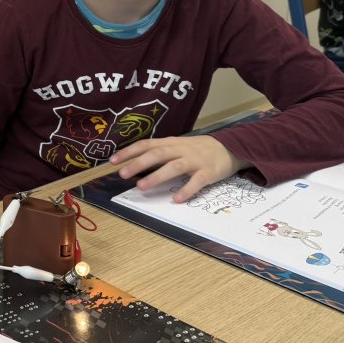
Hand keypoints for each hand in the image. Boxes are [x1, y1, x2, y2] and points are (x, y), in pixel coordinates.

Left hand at [108, 135, 249, 202]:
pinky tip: (176, 199)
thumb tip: (135, 163)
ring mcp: (195, 160)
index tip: (112, 161)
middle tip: (122, 174)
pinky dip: (187, 190)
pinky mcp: (209, 172)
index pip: (147, 144)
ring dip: (157, 176)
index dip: (129, 152)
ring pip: (174, 166)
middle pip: (157, 154)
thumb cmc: (198, 149)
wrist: (230, 147)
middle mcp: (181, 149)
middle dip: (138, 164)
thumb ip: (160, 153)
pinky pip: (197, 181)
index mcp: (171, 143)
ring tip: (141, 187)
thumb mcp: (177, 146)